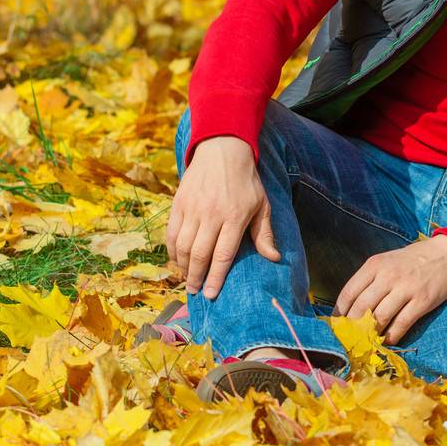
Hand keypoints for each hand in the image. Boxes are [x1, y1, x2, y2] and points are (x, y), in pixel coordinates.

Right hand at [167, 135, 278, 299]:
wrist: (222, 150)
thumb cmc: (246, 181)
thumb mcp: (262, 204)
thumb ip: (264, 233)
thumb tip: (274, 258)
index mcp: (235, 217)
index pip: (223, 255)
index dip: (216, 278)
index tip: (211, 295)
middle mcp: (211, 214)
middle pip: (200, 254)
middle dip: (196, 277)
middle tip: (195, 291)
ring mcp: (193, 209)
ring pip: (183, 246)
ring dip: (183, 267)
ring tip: (187, 279)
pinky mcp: (179, 203)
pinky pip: (172, 233)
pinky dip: (172, 250)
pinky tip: (177, 260)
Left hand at [334, 235, 446, 344]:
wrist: (445, 255)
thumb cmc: (411, 261)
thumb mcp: (386, 262)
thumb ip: (369, 281)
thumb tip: (350, 309)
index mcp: (375, 265)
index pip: (349, 293)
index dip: (340, 313)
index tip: (338, 326)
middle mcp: (388, 276)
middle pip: (362, 308)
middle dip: (354, 327)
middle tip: (352, 338)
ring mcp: (406, 288)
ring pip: (380, 318)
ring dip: (372, 333)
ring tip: (369, 341)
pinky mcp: (422, 301)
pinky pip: (401, 324)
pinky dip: (392, 336)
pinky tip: (388, 340)